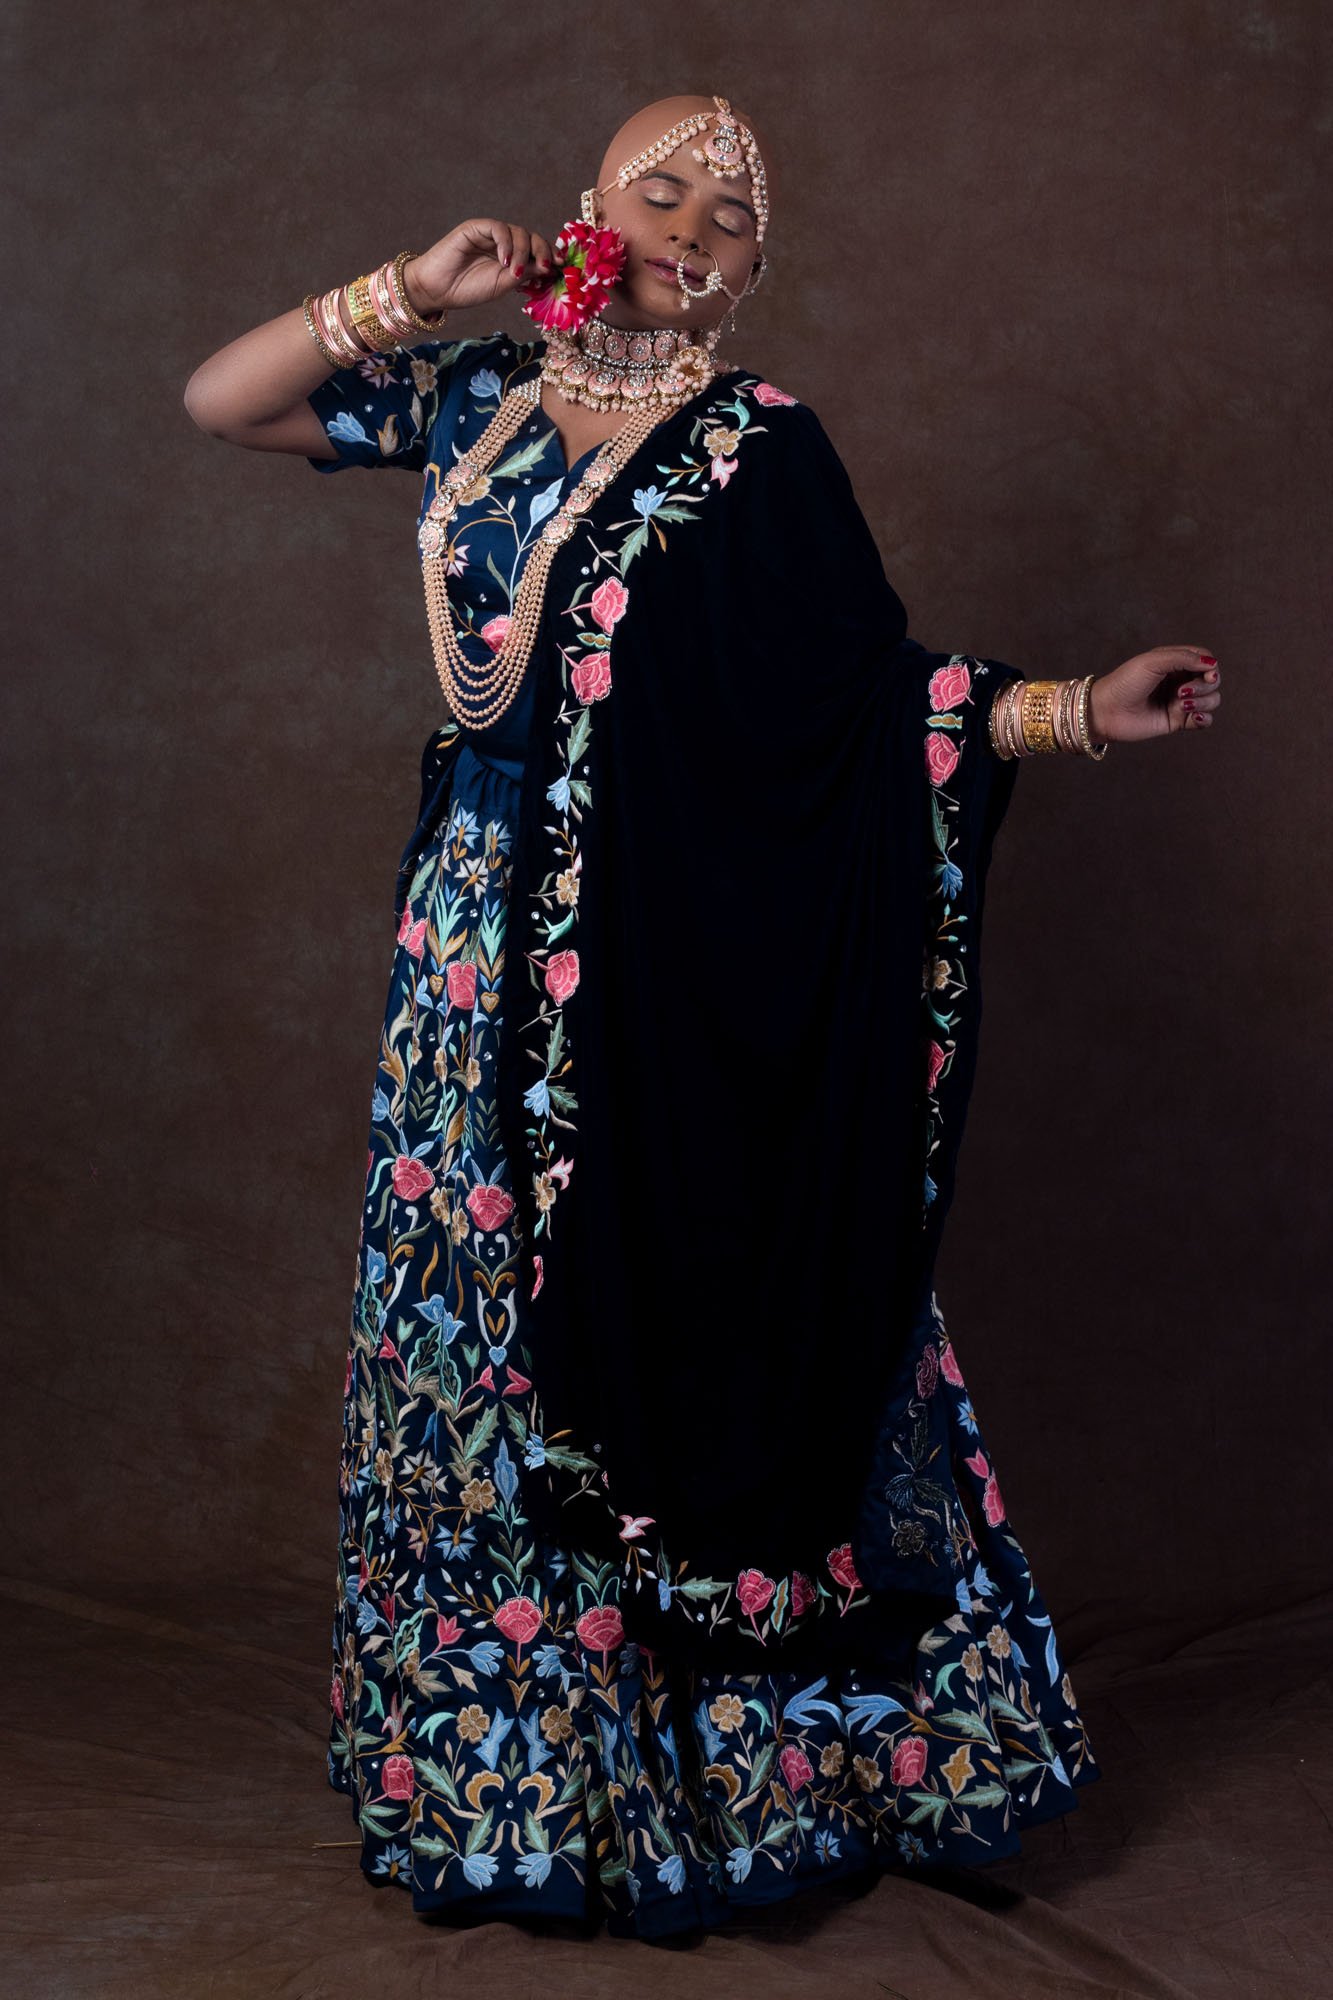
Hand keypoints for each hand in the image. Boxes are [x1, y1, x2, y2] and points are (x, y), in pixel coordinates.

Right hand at [401, 219, 557, 315]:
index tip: (560, 267)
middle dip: (542, 251)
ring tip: (514, 270)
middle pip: (532, 238)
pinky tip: (503, 260)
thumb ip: (525, 273)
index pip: (536, 250)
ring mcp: (490, 234)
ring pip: (518, 232)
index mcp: (513, 258)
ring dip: (522, 250)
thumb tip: (550, 265)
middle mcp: (504, 243)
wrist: (438, 289)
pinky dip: (505, 242)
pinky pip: (498, 227)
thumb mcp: (504, 285)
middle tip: (544, 267)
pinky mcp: (476, 228)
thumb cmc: (468, 289)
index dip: (549, 256)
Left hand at [1086, 645, 1223, 743]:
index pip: (1206, 660)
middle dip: (1204, 686)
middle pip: (1213, 680)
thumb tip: (1212, 664)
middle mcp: (1180, 680)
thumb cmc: (1125, 683)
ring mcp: (1180, 701)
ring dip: (1204, 702)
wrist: (1106, 711)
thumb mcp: (1153, 661)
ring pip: (1212, 699)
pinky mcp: (1178, 721)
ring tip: (1181, 704)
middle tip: (1182, 692)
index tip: (1206, 673)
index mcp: (1175, 662)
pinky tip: (1194, 717)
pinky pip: (1204, 720)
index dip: (1211, 667)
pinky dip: (1205, 719)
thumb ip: (1184, 658)